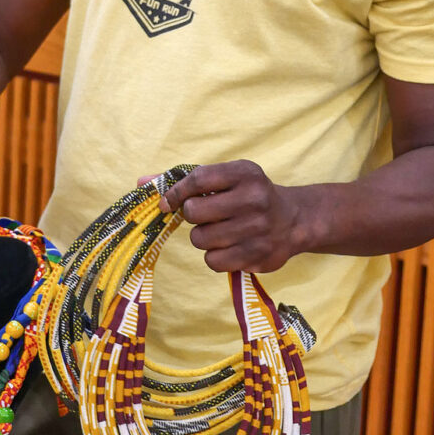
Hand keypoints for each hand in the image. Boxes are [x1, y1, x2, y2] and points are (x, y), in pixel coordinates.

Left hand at [160, 161, 305, 273]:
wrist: (293, 220)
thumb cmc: (247, 195)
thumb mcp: (224, 178)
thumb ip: (183, 180)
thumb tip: (140, 183)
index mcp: (244, 173)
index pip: (196, 181)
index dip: (175, 193)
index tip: (168, 203)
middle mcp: (253, 199)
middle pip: (194, 213)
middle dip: (192, 216)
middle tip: (206, 216)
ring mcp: (258, 229)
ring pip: (201, 239)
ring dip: (204, 237)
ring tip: (221, 230)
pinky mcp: (258, 255)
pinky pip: (213, 261)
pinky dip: (215, 256)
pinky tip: (230, 246)